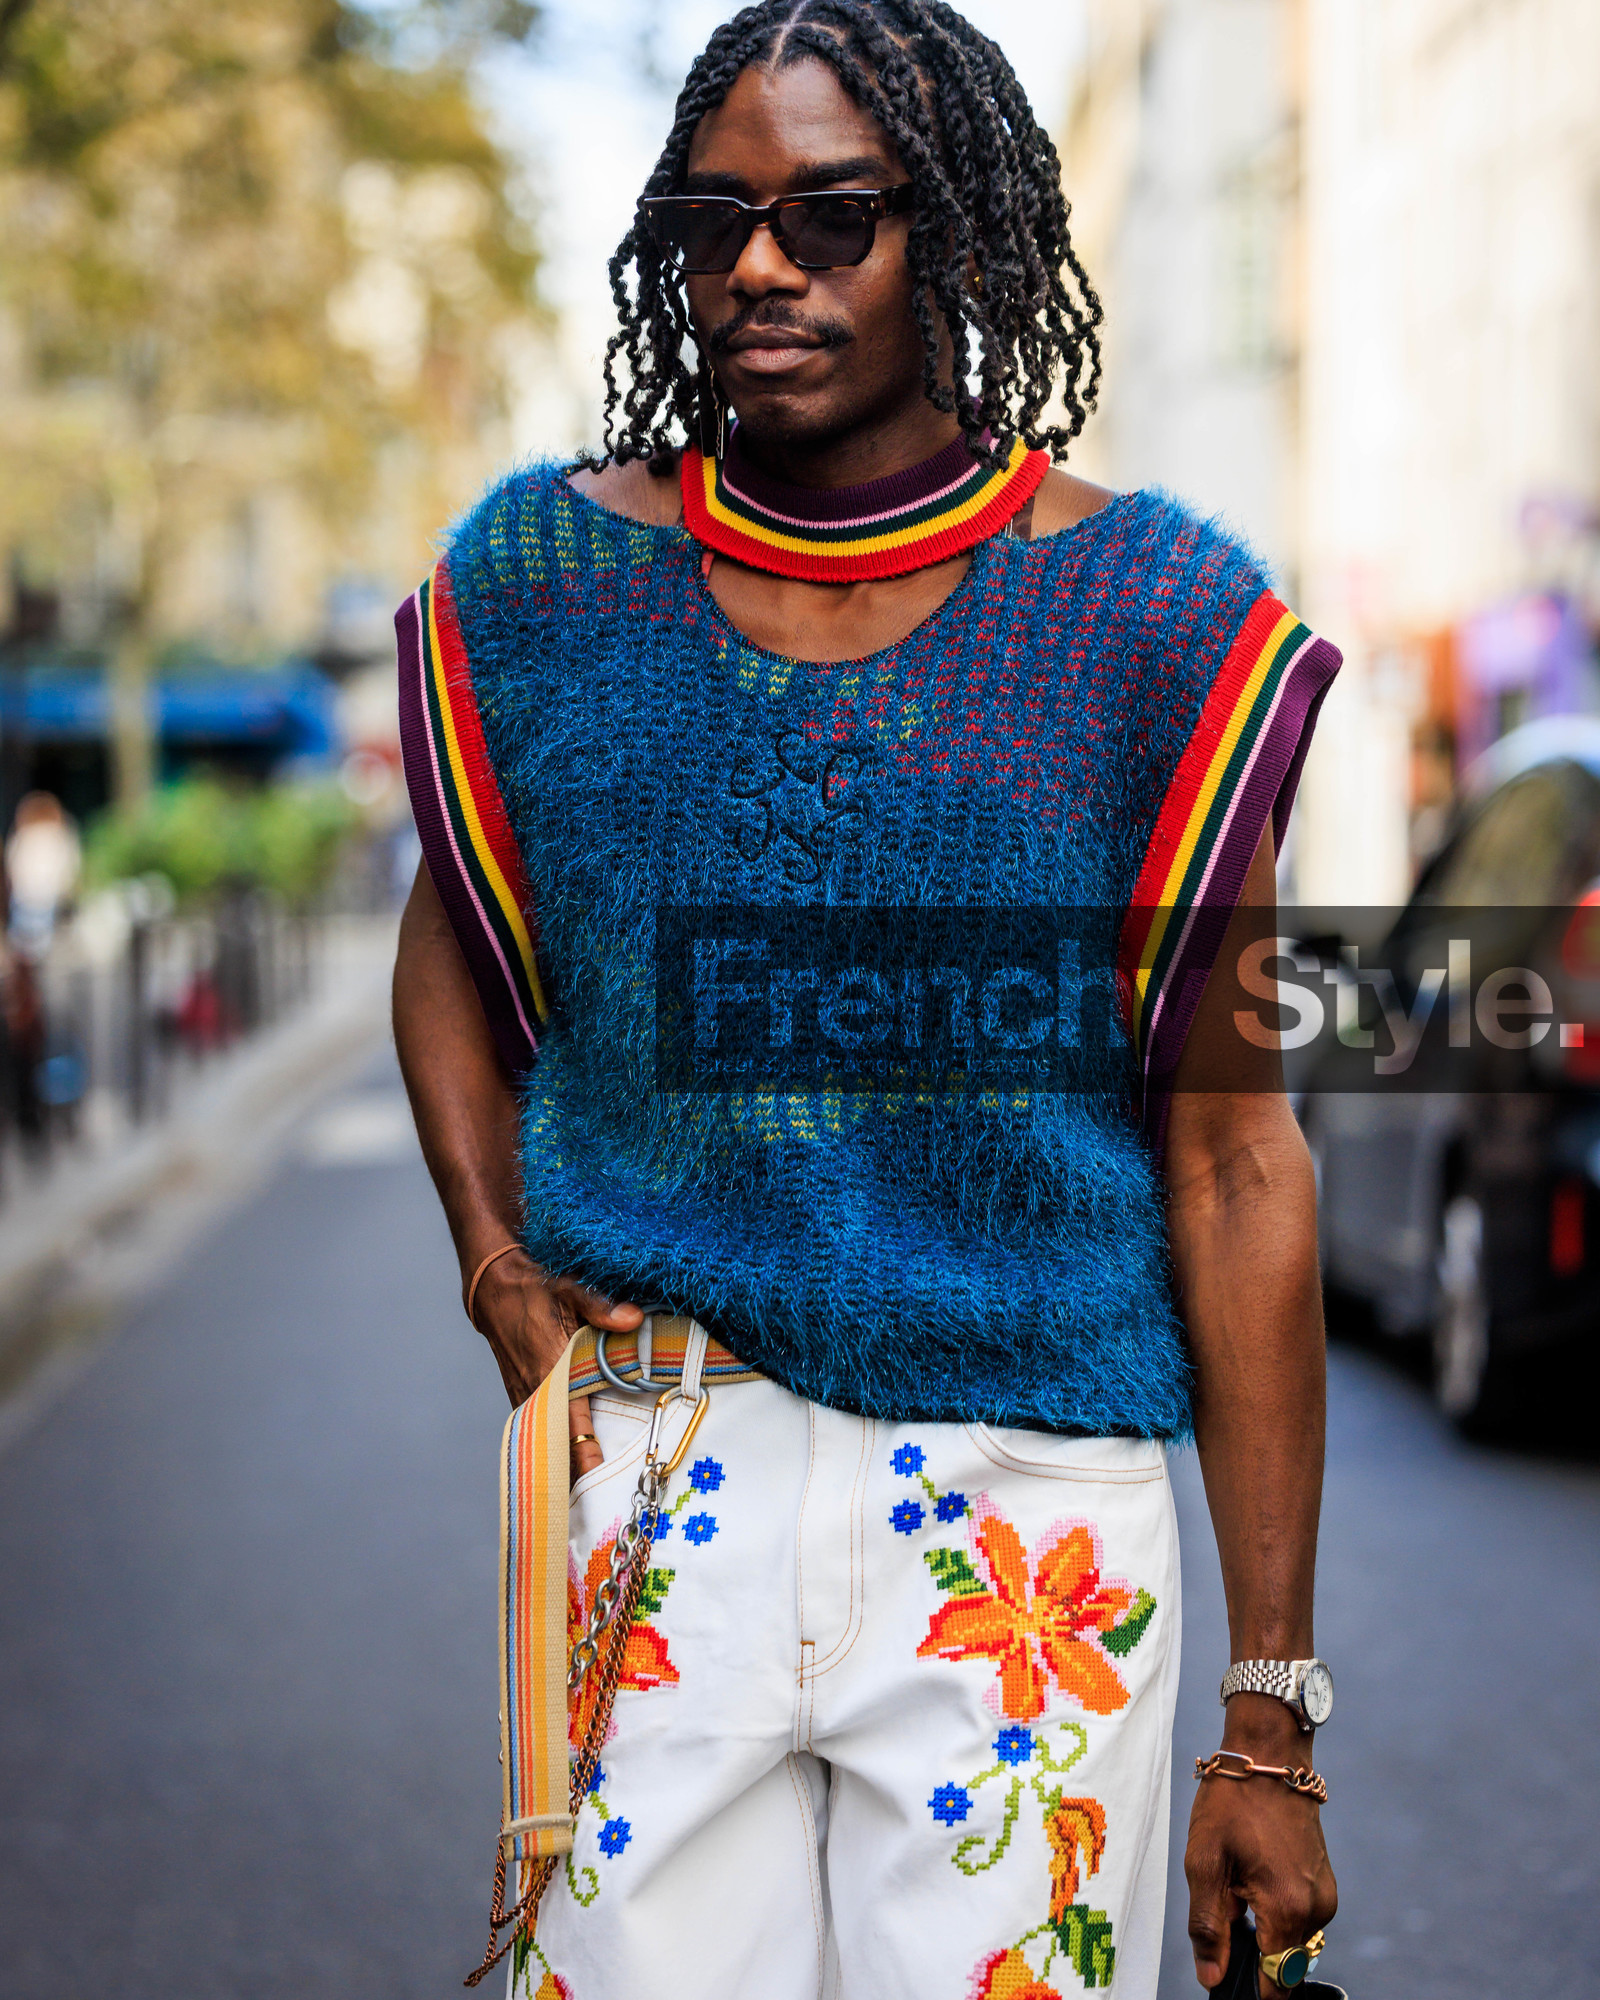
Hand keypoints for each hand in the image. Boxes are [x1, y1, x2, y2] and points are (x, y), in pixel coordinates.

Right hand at [469, 1248, 644, 1480]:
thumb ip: (601, 1306)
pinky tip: (572, 1468)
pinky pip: (541, 1430)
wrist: (495, 1287)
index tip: (600, 1486)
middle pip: (559, 1448)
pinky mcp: (523, 1395)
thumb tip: (634, 1318)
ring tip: (589, 1499)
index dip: (587, 1459)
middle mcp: (536, 1391)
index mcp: (551, 1371)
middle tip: (603, 1506)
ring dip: (567, 1465)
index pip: (572, 1428)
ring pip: (548, 1443)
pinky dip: (556, 1449)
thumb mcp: (570, 1289)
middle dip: (578, 1477)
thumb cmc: (536, 1289)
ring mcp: (526, 1396)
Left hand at [1185, 1698, 1336, 1993]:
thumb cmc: (1232, 1801)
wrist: (1269, 1754)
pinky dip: (1275, 1909)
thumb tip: (1212, 1976)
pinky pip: (1298, 1917)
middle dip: (1252, 1951)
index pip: (1275, 1984)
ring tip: (1237, 1880)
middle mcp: (1316, 1910)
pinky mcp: (1325, 1883)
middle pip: (1283, 1965)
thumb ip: (1208, 1925)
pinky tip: (1253, 1872)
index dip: (1247, 1985)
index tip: (1224, 1969)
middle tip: (1226, 1904)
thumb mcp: (1204, 1861)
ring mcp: (1325, 1896)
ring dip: (1263, 1928)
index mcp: (1287, 1909)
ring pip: (1290, 1941)